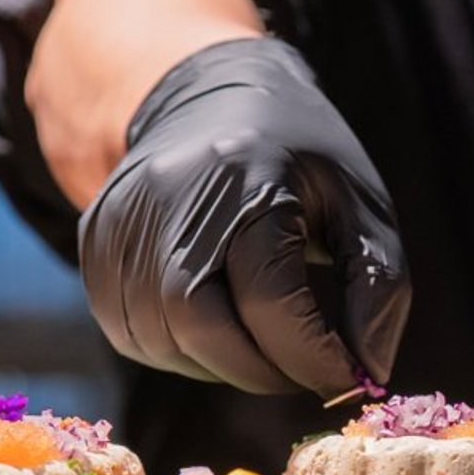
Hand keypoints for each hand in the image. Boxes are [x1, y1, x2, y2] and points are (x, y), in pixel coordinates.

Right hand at [75, 38, 410, 395]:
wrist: (208, 95)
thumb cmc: (297, 157)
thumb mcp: (360, 205)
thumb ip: (378, 290)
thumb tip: (364, 376)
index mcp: (246, 178)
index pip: (271, 298)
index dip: (313, 357)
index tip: (346, 379)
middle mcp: (170, 197)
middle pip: (201, 326)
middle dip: (260, 371)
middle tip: (299, 372)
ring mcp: (121, 221)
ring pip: (162, 339)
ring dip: (220, 365)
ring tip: (259, 343)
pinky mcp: (95, 242)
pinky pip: (130, 333)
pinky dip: (180, 351)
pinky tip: (214, 327)